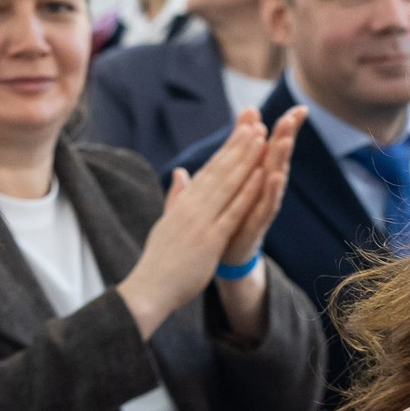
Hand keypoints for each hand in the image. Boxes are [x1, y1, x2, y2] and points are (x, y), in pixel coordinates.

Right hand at [118, 111, 285, 335]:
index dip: (227, 149)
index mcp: (183, 204)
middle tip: (255, 122)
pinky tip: (260, 175)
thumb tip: (181, 173)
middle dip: (238, 146)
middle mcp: (192, 207)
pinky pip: (232, 211)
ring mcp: (201, 222)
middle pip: (219, 171)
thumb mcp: (167, 222)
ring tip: (260, 137)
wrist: (149, 288)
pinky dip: (247, 192)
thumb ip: (176, 197)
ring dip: (245, 160)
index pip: (208, 171)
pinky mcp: (210, 240)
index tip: (242, 131)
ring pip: (227, 185)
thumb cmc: (159, 261)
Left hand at [220, 104, 306, 266]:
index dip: (286, 129)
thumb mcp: (236, 176)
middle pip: (279, 158)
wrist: (226, 255)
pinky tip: (274, 177)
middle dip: (287, 137)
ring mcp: (264, 206)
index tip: (300, 109)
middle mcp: (266, 188)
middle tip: (294, 116)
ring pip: (276, 179)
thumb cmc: (233, 212)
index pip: (274, 146)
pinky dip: (270, 191)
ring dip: (281, 160)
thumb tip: (248, 115)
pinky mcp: (257, 224)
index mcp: (258, 174)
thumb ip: (240, 147)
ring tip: (286, 141)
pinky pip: (265, 206)